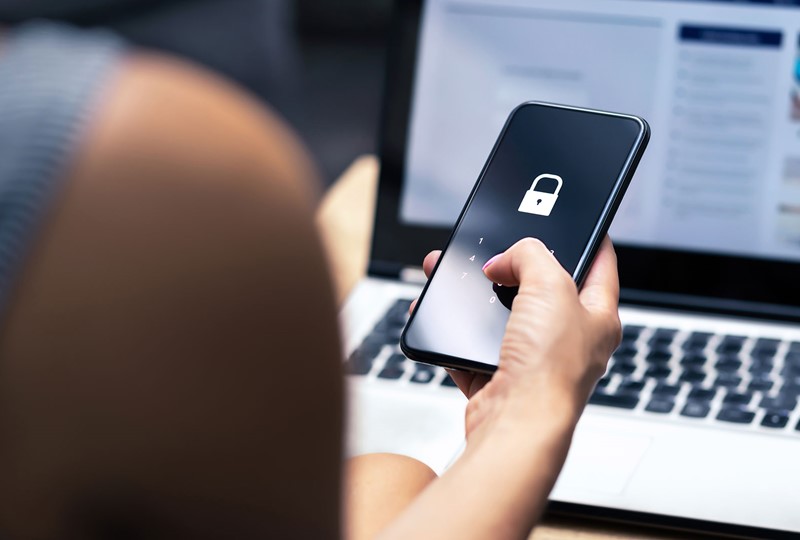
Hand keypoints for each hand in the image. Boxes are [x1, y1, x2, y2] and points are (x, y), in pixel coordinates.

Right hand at [411, 237, 620, 444]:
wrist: (515, 425)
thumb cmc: (550, 370)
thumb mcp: (550, 286)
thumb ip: (530, 255)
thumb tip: (504, 260)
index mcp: (598, 317)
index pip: (600, 265)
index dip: (588, 238)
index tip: (575, 220)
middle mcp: (568, 340)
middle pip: (540, 289)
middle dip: (511, 266)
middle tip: (495, 251)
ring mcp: (533, 361)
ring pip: (501, 316)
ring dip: (476, 297)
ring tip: (453, 277)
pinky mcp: (499, 378)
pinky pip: (472, 347)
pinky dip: (454, 333)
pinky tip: (443, 318)